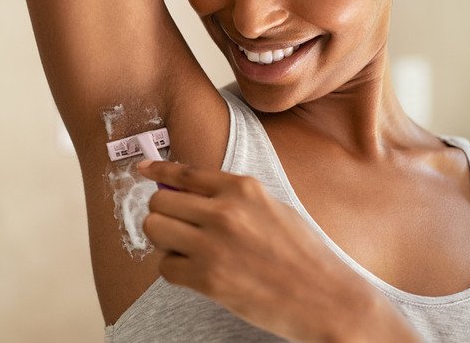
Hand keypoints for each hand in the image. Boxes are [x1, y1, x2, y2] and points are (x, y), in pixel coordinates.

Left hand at [138, 160, 421, 342]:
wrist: (327, 299)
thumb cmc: (304, 255)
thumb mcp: (271, 208)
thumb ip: (232, 198)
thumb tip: (187, 193)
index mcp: (243, 188)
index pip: (183, 172)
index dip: (157, 171)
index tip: (141, 170)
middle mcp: (224, 211)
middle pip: (159, 201)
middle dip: (163, 214)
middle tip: (178, 229)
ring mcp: (213, 244)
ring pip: (155, 230)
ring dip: (164, 242)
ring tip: (187, 252)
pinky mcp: (208, 278)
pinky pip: (165, 267)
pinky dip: (175, 271)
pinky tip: (197, 274)